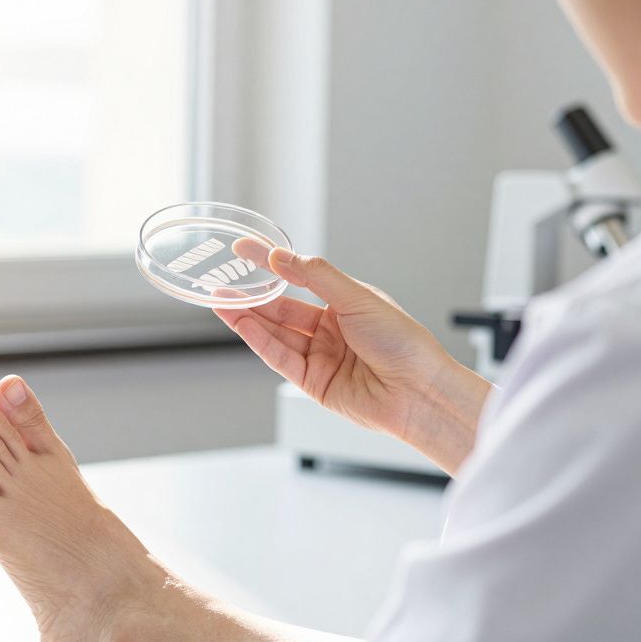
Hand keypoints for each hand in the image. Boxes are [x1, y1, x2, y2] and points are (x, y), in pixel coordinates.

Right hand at [215, 244, 490, 474]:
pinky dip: (259, 341)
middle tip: (221, 282)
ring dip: (247, 318)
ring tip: (221, 302)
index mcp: (345, 305)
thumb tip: (283, 257)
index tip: (244, 249)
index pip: (299, 278)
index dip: (270, 264)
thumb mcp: (358, 298)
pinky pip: (280, 357)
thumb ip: (317, 277)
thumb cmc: (404, 344)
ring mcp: (320, 357)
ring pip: (275, 334)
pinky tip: (243, 325)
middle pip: (281, 310)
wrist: (419, 392)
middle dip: (251, 297)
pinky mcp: (312, 383)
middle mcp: (330, 331)